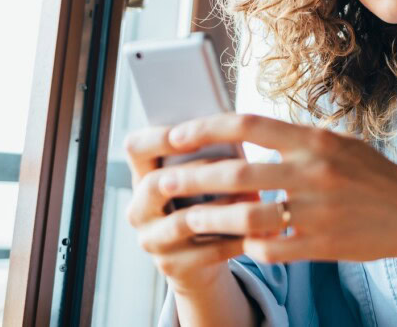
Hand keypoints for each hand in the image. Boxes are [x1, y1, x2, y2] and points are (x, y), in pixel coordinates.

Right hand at [122, 124, 258, 294]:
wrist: (201, 259)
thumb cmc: (208, 202)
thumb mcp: (203, 178)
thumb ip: (210, 156)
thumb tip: (239, 131)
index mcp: (142, 177)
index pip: (135, 148)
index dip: (158, 137)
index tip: (189, 132)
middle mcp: (139, 209)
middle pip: (154, 183)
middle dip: (198, 172)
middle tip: (236, 165)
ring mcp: (152, 240)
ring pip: (183, 220)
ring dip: (223, 206)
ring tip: (255, 196)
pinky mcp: (173, 266)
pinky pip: (207, 250)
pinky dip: (237, 238)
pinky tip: (261, 229)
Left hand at [157, 113, 396, 270]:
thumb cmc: (372, 176)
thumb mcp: (338, 144)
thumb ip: (295, 140)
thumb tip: (246, 132)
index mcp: (316, 140)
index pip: (250, 125)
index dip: (207, 127)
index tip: (177, 133)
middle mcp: (315, 171)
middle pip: (239, 172)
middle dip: (194, 177)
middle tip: (165, 180)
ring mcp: (318, 211)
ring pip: (248, 216)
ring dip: (212, 218)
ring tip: (191, 218)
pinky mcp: (322, 244)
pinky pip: (271, 248)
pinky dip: (248, 246)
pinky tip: (238, 242)